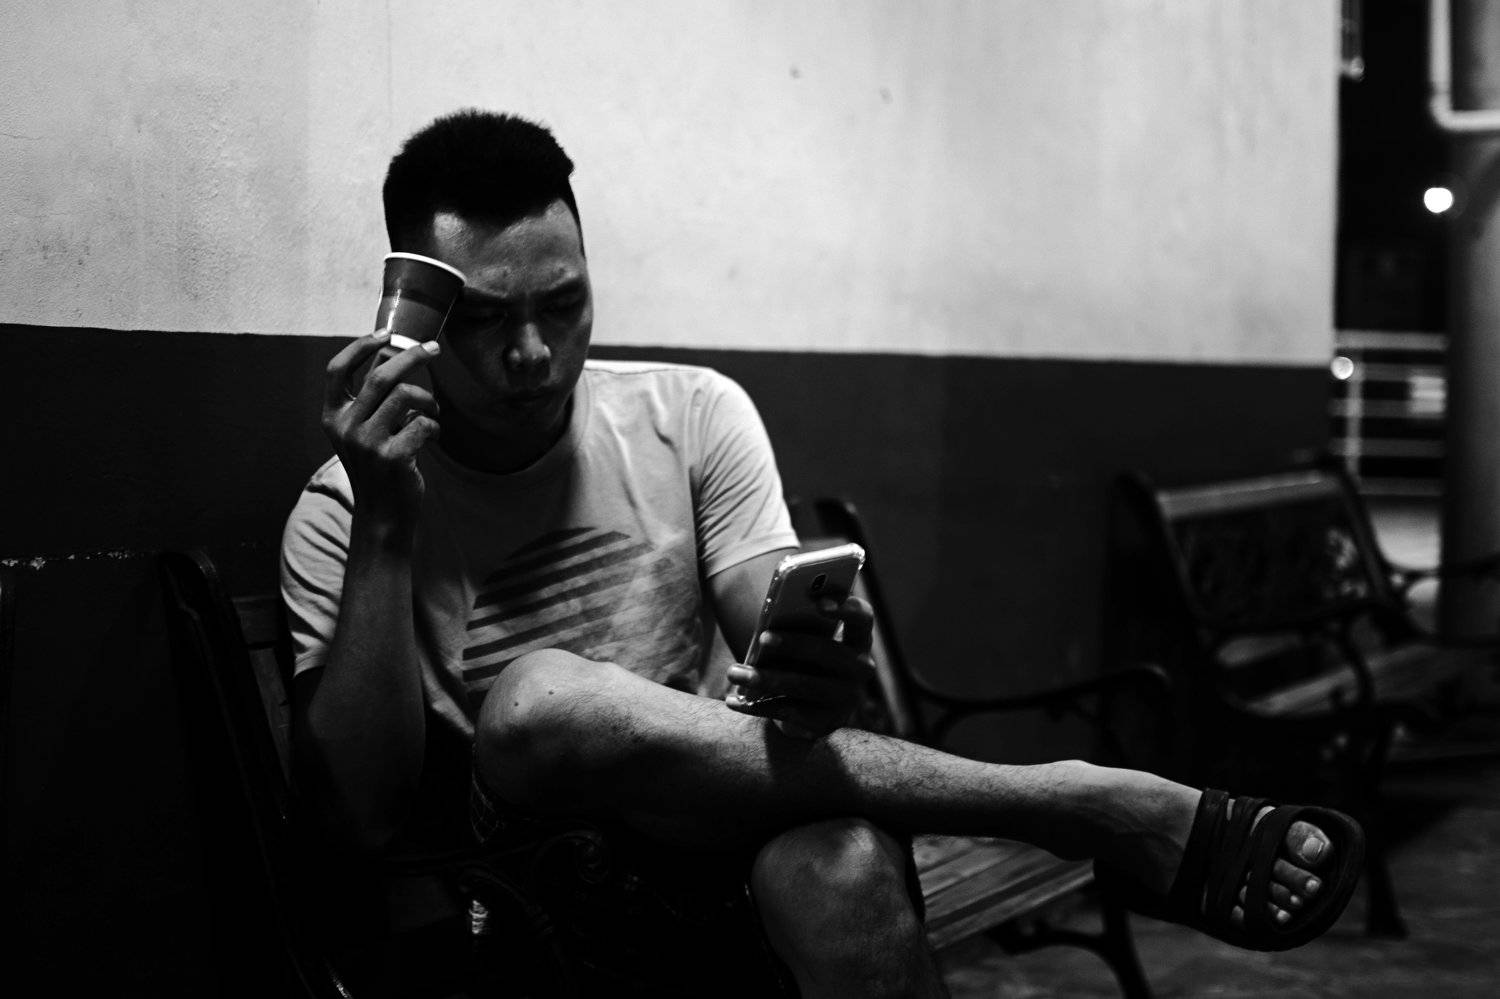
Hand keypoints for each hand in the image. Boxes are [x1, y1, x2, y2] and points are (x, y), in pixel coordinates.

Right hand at [322, 331, 442, 529]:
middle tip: (434, 348)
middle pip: (381, 376)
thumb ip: (373, 398)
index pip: (337, 369)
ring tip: (434, 410)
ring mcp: (367, 444)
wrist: (382, 515)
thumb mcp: (364, 431)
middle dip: (412, 356)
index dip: (361, 346)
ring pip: (406, 396)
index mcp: (333, 417)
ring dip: (428, 398)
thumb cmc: (378, 466)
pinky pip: (423, 423)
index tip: (389, 332)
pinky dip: (434, 426)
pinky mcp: (392, 458)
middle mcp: (345, 428)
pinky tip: (432, 436)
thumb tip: (394, 353)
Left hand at [725, 594, 875, 738]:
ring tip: (734, 673)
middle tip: (762, 638)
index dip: (844, 608)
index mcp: (858, 638)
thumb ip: (797, 626)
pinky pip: (790, 712)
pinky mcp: (827, 722)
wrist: (808, 707)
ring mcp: (847, 698)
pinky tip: (733, 701)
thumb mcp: (804, 640)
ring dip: (766, 678)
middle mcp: (860, 668)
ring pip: (805, 685)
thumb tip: (770, 617)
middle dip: (794, 644)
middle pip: (829, 652)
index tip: (817, 602)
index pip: (862, 618)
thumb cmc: (802, 660)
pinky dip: (758, 706)